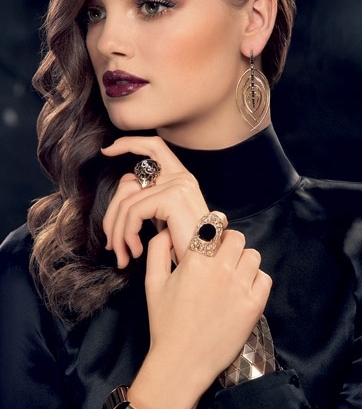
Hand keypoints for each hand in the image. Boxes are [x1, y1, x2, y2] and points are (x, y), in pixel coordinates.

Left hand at [102, 136, 208, 266]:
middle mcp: (181, 176)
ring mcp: (178, 184)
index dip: (129, 143)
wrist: (207, 266)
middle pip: (128, 182)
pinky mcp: (172, 197)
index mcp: (181, 178)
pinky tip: (136, 252)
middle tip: (110, 244)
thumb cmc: (188, 250)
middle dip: (111, 215)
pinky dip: (127, 235)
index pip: (154, 147)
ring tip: (123, 255)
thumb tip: (119, 205)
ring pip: (126, 202)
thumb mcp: (167, 221)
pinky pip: (133, 212)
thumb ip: (149, 203)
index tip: (107, 150)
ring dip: (118, 234)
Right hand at [126, 226, 271, 408]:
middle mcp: (219, 270)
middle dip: (228, 243)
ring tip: (232, 274)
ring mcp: (239, 288)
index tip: (213, 233)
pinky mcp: (254, 306)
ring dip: (243, 260)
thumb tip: (167, 230)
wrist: (182, 362)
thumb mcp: (152, 283)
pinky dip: (256, 280)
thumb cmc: (164, 323)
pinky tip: (242, 290)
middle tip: (221, 257)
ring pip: (252, 255)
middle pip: (236, 238)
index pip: (212, 226)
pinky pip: (264, 278)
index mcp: (194, 261)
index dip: (213, 226)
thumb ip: (157, 250)